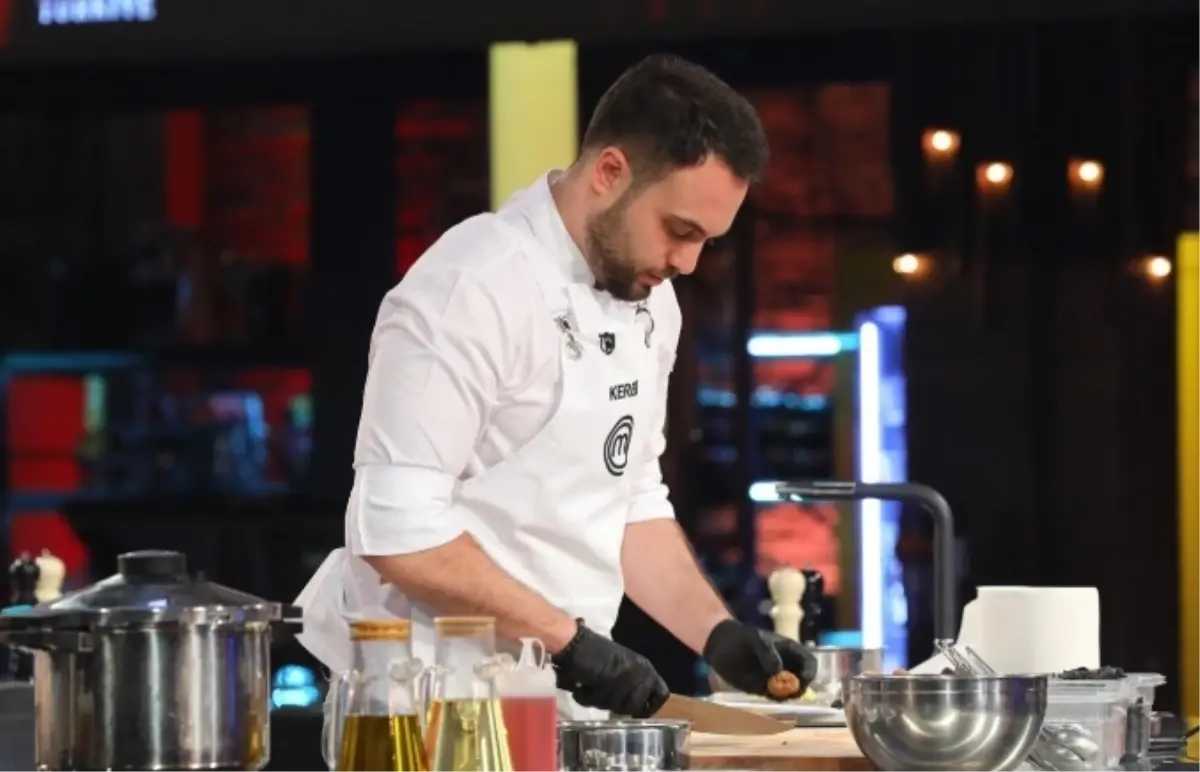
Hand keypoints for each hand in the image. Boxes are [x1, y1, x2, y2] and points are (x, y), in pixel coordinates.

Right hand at [551, 620, 669, 717]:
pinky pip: (598, 703)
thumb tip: (636, 709)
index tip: (635, 713)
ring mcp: (623, 678)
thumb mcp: (624, 666)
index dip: (650, 707)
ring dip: (600, 701)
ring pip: (616, 707)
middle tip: (604, 697)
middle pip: (636, 706)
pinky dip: (587, 698)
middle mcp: (639, 673)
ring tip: (591, 687)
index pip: (661, 694)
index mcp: (646, 668)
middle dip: (618, 707)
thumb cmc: (598, 652)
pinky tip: (582, 687)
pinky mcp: (606, 682)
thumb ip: (633, 685)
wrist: (576, 642)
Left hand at [703, 620, 817, 700]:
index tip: (803, 678)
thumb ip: (767, 651)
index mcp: (790, 650)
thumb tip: (778, 670)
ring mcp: (776, 679)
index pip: (809, 662)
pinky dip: (775, 698)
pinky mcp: (764, 689)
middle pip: (803, 680)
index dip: (810, 671)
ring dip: (787, 695)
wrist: (720, 646)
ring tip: (773, 690)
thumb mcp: (754, 638)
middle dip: (800, 687)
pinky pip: (776, 697)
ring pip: (791, 691)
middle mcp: (787, 666)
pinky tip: (765, 692)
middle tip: (790, 691)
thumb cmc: (741, 637)